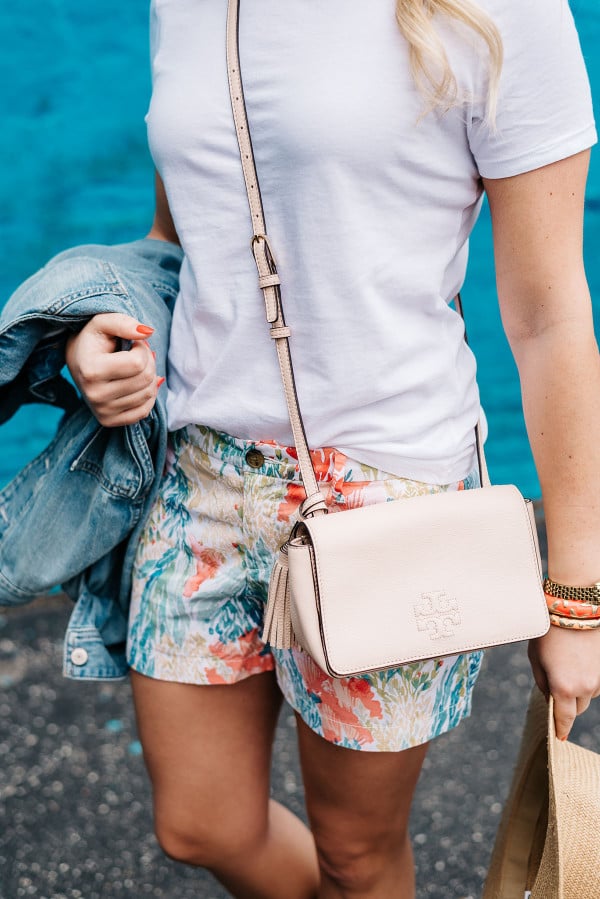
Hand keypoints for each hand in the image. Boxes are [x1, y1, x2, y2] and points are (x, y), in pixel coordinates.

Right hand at [65, 313, 163, 426]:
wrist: (77, 361)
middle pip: (145, 379)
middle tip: (137, 355)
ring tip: (135, 368)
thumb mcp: (103, 322)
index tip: (133, 344)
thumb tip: (148, 332)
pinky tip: (137, 384)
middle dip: (148, 362)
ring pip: (148, 394)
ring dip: (149, 377)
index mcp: (91, 370)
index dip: (142, 348)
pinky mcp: (109, 421)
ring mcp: (102, 411)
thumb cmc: (94, 340)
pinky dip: (147, 396)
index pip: (138, 363)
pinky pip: (145, 411)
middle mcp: (95, 394)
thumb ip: (124, 323)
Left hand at [528, 625, 599, 739]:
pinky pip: (597, 680)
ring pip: (589, 694)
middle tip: (557, 689)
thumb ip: (542, 682)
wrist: (573, 608)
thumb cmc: (549, 632)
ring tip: (567, 666)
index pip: (564, 718)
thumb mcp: (536, 658)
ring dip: (579, 689)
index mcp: (564, 688)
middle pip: (578, 708)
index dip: (561, 728)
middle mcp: (585, 687)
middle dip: (568, 704)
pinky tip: (578, 661)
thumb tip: (549, 696)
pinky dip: (588, 677)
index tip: (560, 737)